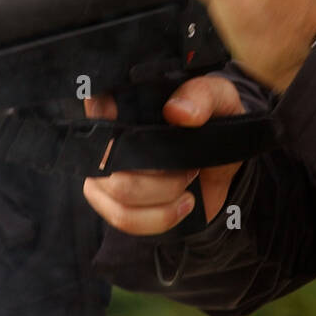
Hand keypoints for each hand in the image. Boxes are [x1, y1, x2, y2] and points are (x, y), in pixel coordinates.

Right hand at [81, 74, 246, 235]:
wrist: (222, 161)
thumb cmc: (213, 121)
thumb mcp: (219, 99)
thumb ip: (204, 95)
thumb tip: (178, 112)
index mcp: (123, 101)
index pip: (94, 106)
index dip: (109, 119)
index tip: (148, 131)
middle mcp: (105, 138)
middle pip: (110, 168)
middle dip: (162, 178)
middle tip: (191, 169)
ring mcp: (105, 173)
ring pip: (119, 199)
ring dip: (164, 199)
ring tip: (188, 186)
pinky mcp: (114, 203)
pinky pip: (124, 220)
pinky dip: (160, 218)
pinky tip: (184, 205)